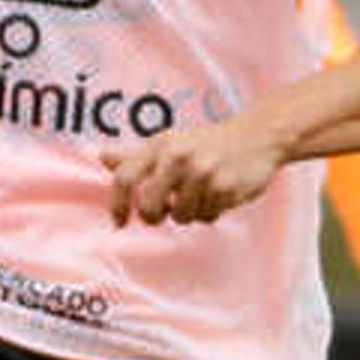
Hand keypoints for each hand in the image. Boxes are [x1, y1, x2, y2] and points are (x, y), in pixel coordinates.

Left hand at [107, 115, 287, 225]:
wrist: (258, 137)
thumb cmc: (208, 143)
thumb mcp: (170, 142)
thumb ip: (136, 154)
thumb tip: (102, 156)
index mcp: (161, 145)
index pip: (125, 178)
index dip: (117, 205)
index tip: (119, 221)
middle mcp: (179, 157)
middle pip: (149, 207)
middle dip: (154, 216)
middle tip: (162, 213)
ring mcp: (204, 173)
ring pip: (181, 217)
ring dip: (188, 213)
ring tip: (200, 195)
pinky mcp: (226, 187)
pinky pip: (207, 217)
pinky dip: (210, 212)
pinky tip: (218, 194)